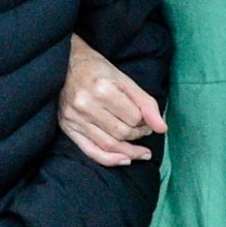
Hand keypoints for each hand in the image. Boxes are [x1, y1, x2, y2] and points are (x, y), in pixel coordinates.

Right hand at [57, 35, 164, 167]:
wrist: (63, 66)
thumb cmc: (97, 70)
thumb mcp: (124, 80)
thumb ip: (145, 103)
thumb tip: (162, 128)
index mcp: (102, 89)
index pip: (134, 118)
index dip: (146, 122)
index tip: (148, 120)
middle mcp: (86, 105)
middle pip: (122, 132)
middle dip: (138, 135)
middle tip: (144, 131)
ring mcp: (75, 119)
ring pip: (109, 145)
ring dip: (130, 151)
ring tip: (141, 151)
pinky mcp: (68, 128)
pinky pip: (91, 151)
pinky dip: (110, 160)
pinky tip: (125, 160)